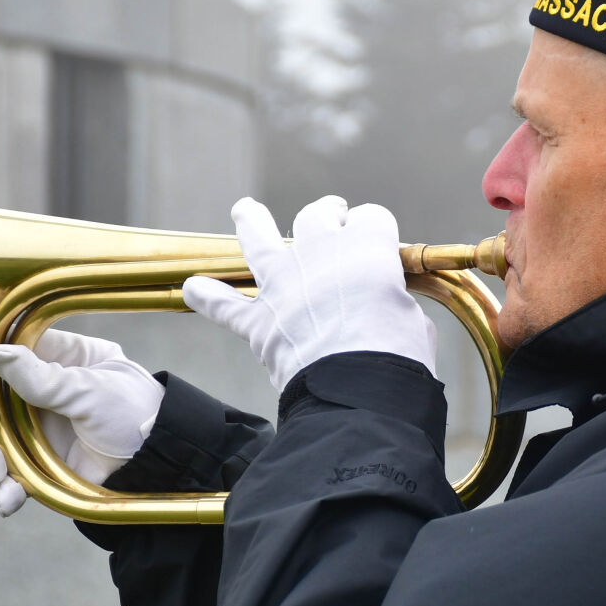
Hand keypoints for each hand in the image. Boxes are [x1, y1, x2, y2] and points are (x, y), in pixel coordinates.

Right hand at [0, 324, 163, 515]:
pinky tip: (7, 501)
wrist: (164, 464)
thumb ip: (46, 378)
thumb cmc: (139, 413)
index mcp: (57, 356)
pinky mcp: (39, 466)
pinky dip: (6, 491)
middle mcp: (37, 390)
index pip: (4, 343)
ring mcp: (34, 429)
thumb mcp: (95, 390)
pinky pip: (11, 478)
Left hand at [182, 195, 436, 391]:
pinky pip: (224, 306)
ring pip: (259, 239)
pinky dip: (207, 297)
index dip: (377, 230)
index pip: (372, 218)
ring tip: (244, 210)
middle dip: (327, 214)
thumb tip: (385, 309)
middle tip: (332, 214)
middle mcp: (319, 255)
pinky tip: (193, 288)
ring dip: (251, 223)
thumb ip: (393, 303)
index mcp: (366, 248)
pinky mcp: (259, 323)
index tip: (381, 242)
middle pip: (316, 216)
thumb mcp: (412, 321)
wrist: (356, 395)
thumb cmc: (396, 358)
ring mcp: (283, 286)